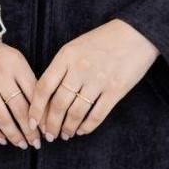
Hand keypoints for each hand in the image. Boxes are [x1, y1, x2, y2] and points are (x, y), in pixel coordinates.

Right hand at [0, 21, 40, 148]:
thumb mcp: (11, 56)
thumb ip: (24, 77)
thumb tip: (38, 107)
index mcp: (15, 63)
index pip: (34, 94)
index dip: (42, 115)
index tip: (47, 128)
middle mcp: (0, 74)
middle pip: (20, 109)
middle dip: (31, 130)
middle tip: (37, 142)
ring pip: (3, 118)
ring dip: (15, 135)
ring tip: (22, 144)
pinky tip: (2, 139)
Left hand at [28, 20, 158, 140]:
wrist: (136, 33)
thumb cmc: (103, 40)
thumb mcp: (76, 47)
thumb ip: (61, 68)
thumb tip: (46, 96)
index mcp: (66, 56)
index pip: (43, 87)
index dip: (36, 109)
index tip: (32, 122)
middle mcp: (80, 69)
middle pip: (58, 104)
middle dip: (51, 124)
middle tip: (49, 135)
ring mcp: (99, 80)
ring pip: (76, 112)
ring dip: (68, 128)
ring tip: (65, 134)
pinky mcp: (116, 90)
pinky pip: (97, 114)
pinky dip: (87, 126)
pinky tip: (82, 130)